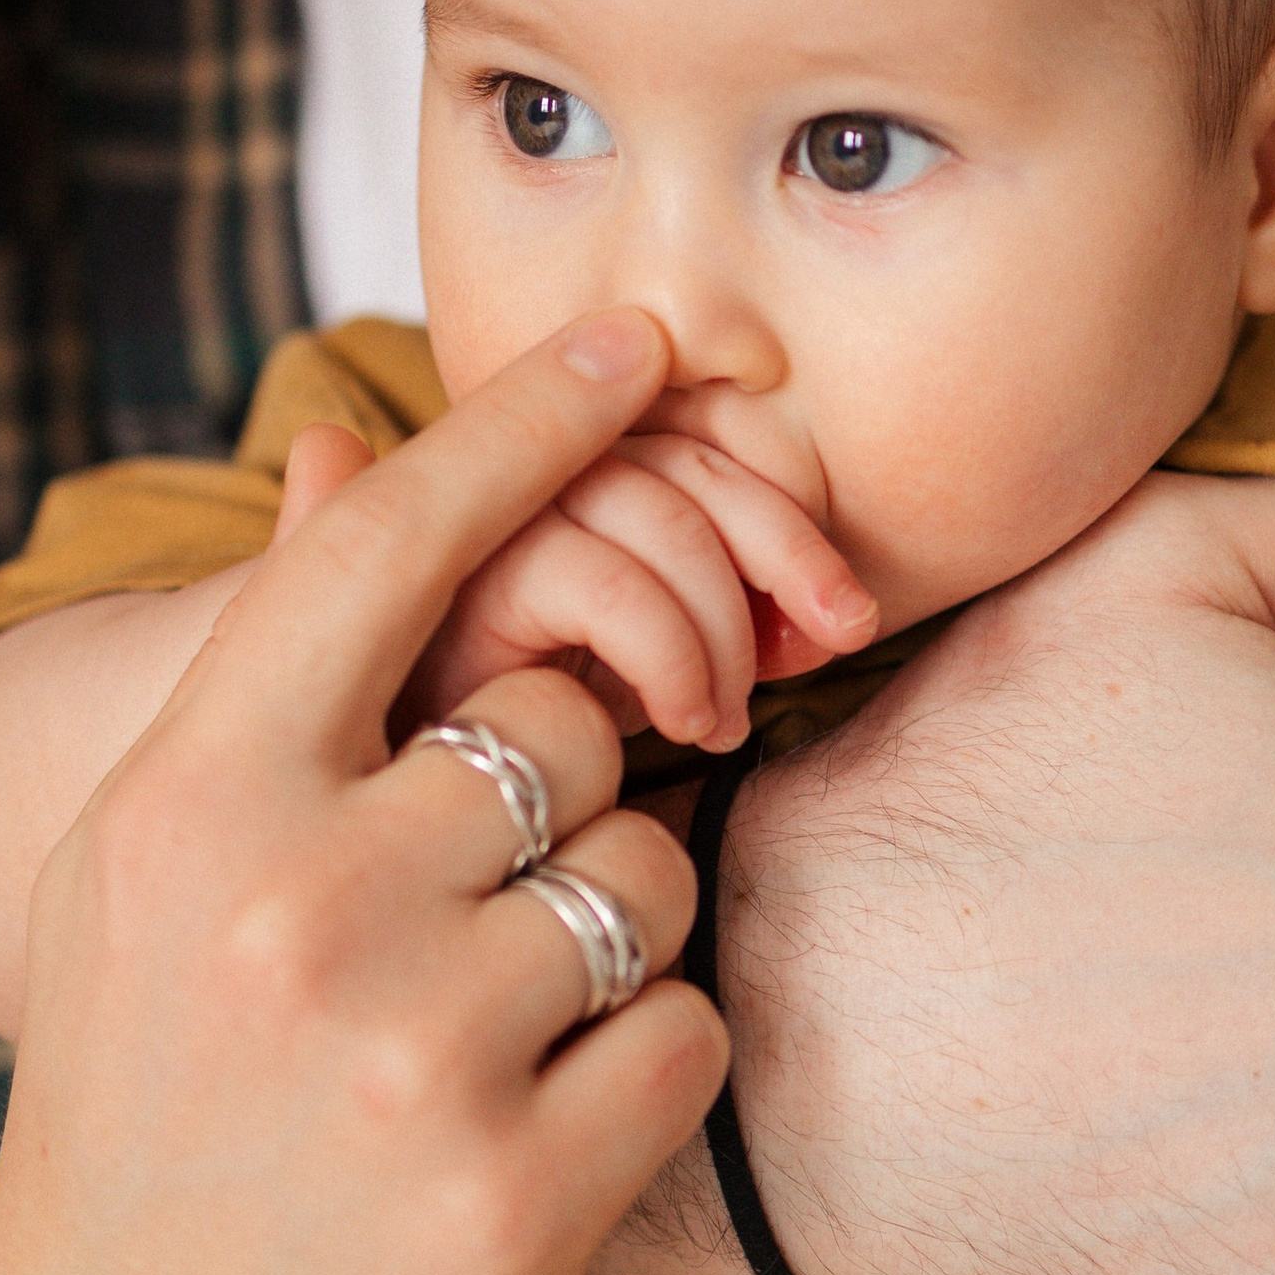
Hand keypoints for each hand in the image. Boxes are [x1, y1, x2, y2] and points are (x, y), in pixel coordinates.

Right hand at [0, 307, 729, 1274]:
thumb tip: (341, 452)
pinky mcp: (521, 1190)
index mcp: (196, 797)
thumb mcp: (141, 854)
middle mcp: (303, 905)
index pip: (391, 550)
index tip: (642, 341)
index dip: (529, 427)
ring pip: (650, 872)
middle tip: (477, 880)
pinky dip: (651, 1054)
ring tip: (497, 1005)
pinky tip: (538, 1102)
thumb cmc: (137, 1070)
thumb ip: (261, 672)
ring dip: (613, 919)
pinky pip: (693, 1028)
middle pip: (565, 721)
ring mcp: (415, 1054)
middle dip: (559, 782)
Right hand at [384, 423, 876, 748]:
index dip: (785, 509)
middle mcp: (510, 476)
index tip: (845, 611)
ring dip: (725, 623)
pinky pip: (605, 584)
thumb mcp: (650, 677)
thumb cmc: (542, 760)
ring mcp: (475, 524)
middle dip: (786, 549)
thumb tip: (839, 619)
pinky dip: (672, 655)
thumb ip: (726, 621)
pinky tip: (684, 725)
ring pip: (652, 512)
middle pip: (682, 458)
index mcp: (558, 475)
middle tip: (844, 636)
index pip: (694, 431)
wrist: (429, 843)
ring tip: (726, 717)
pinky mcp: (459, 593)